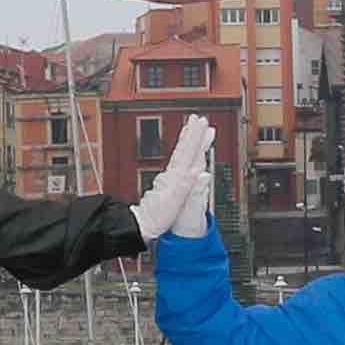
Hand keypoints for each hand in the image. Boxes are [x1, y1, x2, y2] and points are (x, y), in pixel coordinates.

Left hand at [132, 121, 216, 242]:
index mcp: (175, 177)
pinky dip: (186, 155)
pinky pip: (181, 164)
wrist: (143, 224)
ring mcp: (170, 178)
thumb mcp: (174, 203)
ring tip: (194, 129)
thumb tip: (200, 172)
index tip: (202, 124)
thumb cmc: (156, 217)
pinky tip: (188, 154)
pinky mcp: (170, 184)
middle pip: (184, 149)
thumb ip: (186, 186)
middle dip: (192, 133)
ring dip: (189, 141)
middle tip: (199, 119)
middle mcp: (172, 175)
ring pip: (182, 154)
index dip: (195, 137)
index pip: (187, 152)